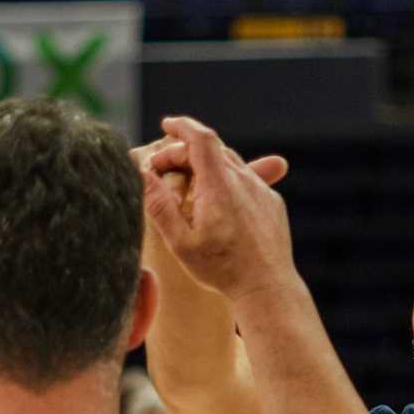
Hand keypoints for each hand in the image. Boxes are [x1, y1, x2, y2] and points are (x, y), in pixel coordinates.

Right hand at [140, 116, 300, 301]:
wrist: (269, 289)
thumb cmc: (222, 269)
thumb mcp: (181, 242)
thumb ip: (159, 206)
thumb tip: (140, 174)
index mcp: (220, 186)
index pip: (201, 138)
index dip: (182, 126)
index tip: (166, 123)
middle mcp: (245, 181)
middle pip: (213, 149)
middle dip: (185, 151)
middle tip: (162, 169)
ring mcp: (262, 191)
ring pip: (231, 163)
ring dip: (206, 165)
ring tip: (185, 183)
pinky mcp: (272, 203)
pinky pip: (247, 180)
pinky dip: (226, 180)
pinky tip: (214, 203)